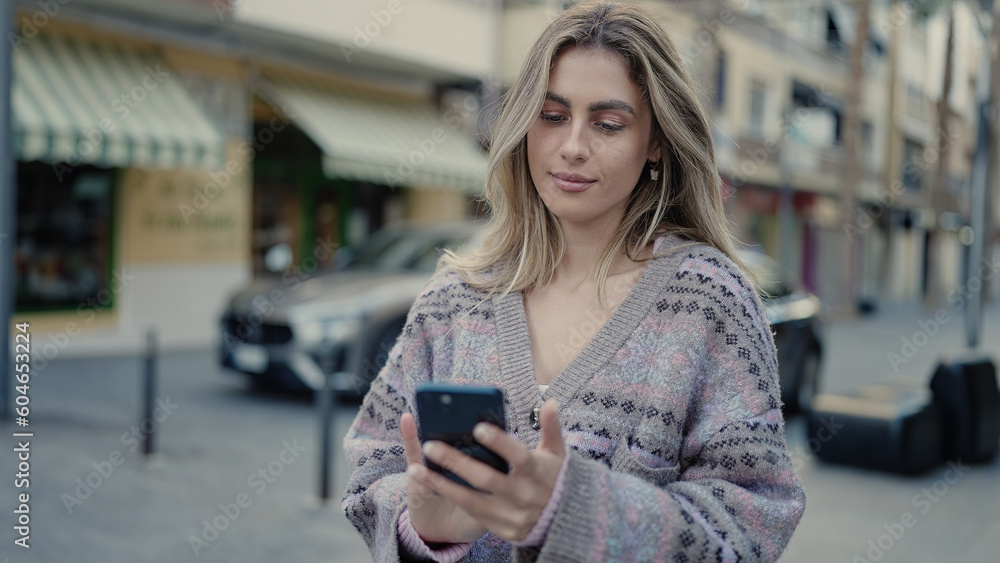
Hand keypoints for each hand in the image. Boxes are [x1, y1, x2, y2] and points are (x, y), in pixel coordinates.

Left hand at [408, 399, 565, 541]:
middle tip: (430, 445)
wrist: (564, 521)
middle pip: (486, 479)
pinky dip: (450, 498)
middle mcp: (523, 495)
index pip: (518, 456)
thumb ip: (551, 427)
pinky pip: (471, 512)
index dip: (499, 443)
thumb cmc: (554, 478)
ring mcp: (511, 515)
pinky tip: (431, 484)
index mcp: (537, 473)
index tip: (478, 428)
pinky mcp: (501, 530)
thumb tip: (550, 402)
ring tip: (417, 468)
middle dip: (457, 462)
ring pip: (471, 500)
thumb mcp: (557, 453)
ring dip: (441, 484)